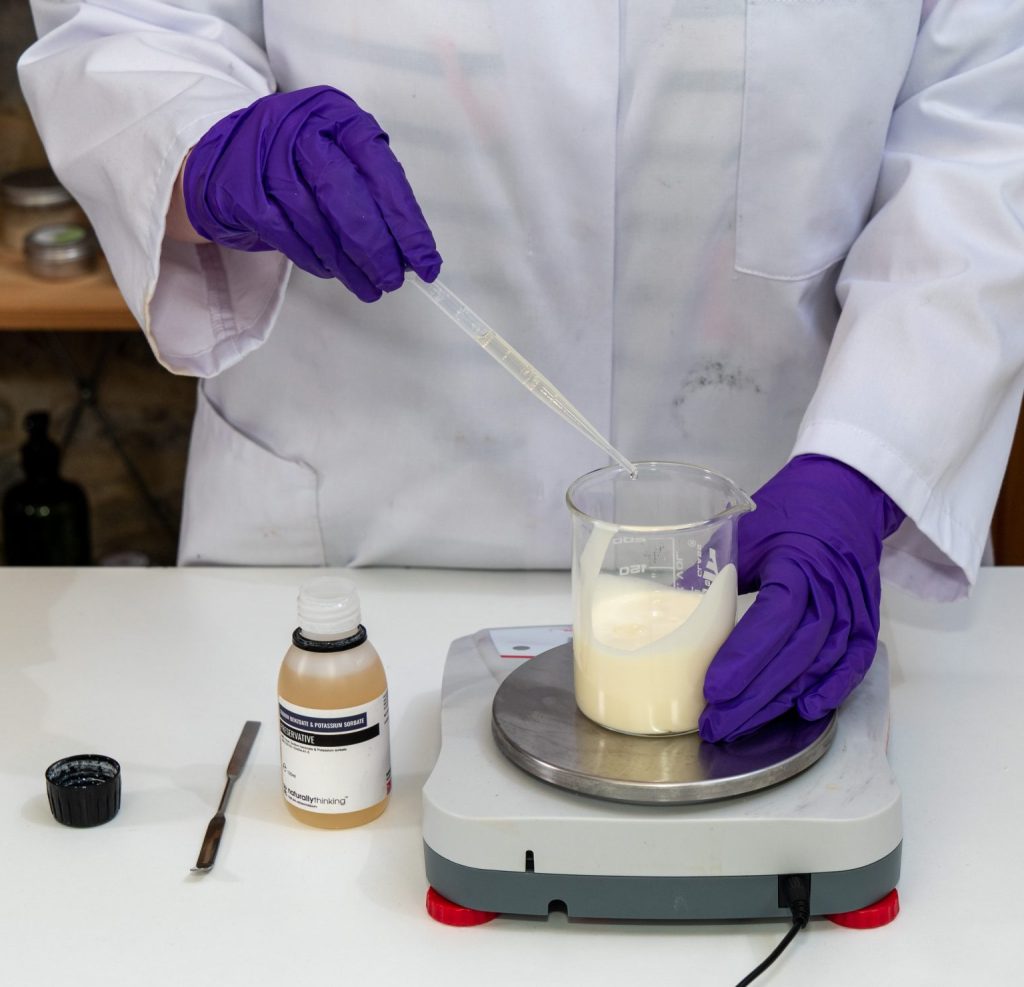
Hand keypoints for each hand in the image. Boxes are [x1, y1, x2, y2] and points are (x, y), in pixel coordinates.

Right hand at [183, 86, 441, 300]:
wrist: (222, 161)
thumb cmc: (296, 163)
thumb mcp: (336, 152)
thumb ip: (371, 189)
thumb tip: (409, 248)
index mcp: (336, 117)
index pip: (381, 171)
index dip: (406, 222)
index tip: (425, 262)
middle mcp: (300, 130)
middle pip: (348, 198)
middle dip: (377, 249)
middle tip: (394, 281)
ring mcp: (266, 160)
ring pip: (318, 224)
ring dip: (349, 265)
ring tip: (370, 287)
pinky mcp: (243, 194)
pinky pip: (290, 238)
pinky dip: (316, 261)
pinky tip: (334, 273)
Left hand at [698, 455, 904, 742]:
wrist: (847, 492)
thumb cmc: (791, 509)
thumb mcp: (746, 530)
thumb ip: (716, 569)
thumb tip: (669, 605)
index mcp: (797, 562)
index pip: (773, 618)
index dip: (745, 658)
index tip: (712, 690)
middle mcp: (831, 589)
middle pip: (795, 653)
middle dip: (754, 695)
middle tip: (716, 724)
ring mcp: (853, 605)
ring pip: (821, 664)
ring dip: (783, 700)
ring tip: (744, 725)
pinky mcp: (866, 616)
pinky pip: (855, 661)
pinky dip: (835, 689)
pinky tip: (808, 711)